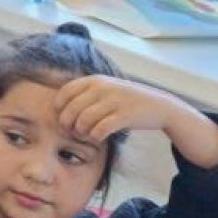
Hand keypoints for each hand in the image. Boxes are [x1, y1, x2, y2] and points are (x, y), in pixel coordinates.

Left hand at [53, 76, 182, 143]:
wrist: (158, 105)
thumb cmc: (125, 100)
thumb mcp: (105, 89)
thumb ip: (85, 94)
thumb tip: (59, 110)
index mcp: (94, 80)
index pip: (65, 92)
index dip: (59, 108)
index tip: (63, 118)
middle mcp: (102, 88)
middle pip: (72, 109)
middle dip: (68, 124)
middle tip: (72, 132)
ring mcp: (114, 101)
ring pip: (84, 120)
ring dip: (81, 132)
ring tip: (85, 135)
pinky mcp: (125, 115)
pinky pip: (101, 129)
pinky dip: (95, 136)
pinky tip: (98, 138)